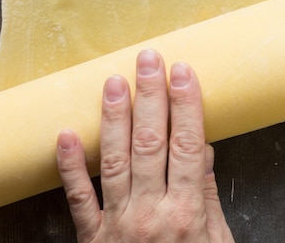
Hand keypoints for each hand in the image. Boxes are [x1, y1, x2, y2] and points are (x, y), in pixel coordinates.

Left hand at [56, 49, 233, 242]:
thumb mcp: (217, 242)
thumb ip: (206, 195)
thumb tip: (203, 149)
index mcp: (186, 213)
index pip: (187, 146)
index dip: (186, 106)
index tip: (183, 72)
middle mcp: (151, 212)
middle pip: (151, 144)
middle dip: (150, 97)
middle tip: (148, 60)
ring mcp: (118, 224)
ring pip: (115, 161)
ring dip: (114, 119)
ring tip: (112, 82)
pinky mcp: (92, 238)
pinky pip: (78, 200)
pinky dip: (70, 168)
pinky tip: (66, 136)